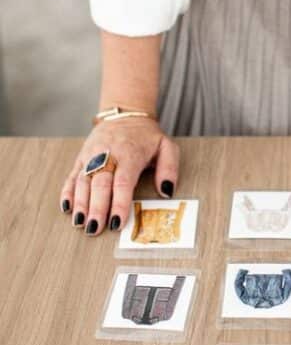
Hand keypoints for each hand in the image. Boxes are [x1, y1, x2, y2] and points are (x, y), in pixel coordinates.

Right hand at [59, 116, 178, 236]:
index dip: (119, 203)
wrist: (125, 115)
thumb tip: (167, 191)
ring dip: (81, 203)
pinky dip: (68, 192)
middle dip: (97, 208)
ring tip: (80, 223)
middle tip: (95, 229)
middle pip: (100, 184)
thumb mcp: (166, 146)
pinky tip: (67, 207)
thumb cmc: (146, 136)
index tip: (117, 222)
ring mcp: (92, 155)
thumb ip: (170, 169)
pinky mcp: (81, 156)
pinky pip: (72, 175)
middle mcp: (108, 154)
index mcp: (130, 154)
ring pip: (83, 181)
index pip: (123, 182)